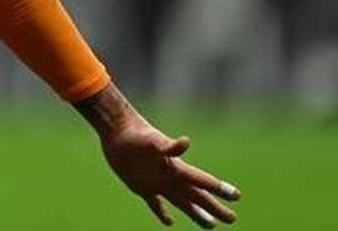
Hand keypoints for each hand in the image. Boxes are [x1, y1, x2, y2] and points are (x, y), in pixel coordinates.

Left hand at [100, 121, 240, 227]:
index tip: (237, 196)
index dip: (219, 189)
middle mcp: (170, 178)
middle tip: (232, 219)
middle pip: (197, 196)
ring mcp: (157, 183)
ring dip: (196, 214)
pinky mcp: (141, 187)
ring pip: (182, 203)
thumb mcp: (153, 141)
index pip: (202, 182)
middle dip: (214, 208)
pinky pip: (155, 204)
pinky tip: (169, 222)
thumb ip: (169, 146)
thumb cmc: (135, 134)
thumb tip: (186, 143)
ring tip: (211, 225)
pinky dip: (162, 213)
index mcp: (176, 169)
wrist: (117, 131)